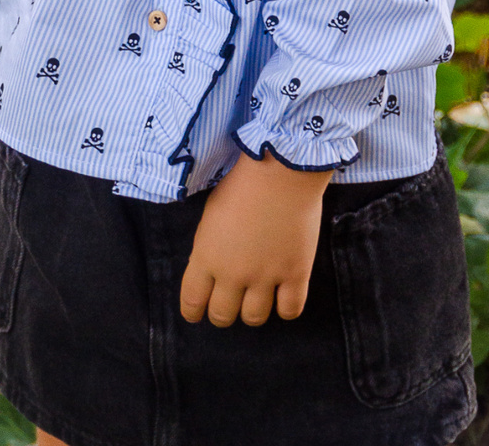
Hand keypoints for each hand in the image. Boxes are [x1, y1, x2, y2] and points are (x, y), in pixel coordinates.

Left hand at [180, 152, 332, 326]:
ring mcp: (266, 276)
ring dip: (253, 312)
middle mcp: (233, 273)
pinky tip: (284, 295)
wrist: (280, 170)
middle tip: (229, 303)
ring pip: (255, 318)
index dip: (193, 312)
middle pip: (222, 315)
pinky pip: (290, 311)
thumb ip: (208, 248)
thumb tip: (211, 270)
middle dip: (222, 313)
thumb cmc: (242, 184)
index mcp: (207, 257)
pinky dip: (286, 308)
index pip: (192, 301)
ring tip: (257, 297)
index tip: (196, 313)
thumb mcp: (211, 215)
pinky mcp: (296, 273)